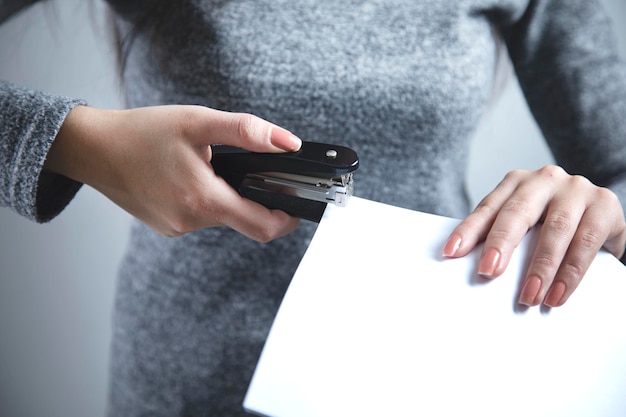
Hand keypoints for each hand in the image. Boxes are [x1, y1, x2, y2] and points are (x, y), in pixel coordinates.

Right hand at [44, 104, 301, 241]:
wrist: (93, 149)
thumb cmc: (142, 132)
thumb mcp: (198, 122)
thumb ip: (247, 132)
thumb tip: (289, 144)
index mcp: (204, 200)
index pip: (264, 227)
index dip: (288, 218)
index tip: (297, 202)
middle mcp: (191, 222)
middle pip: (245, 221)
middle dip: (257, 200)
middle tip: (255, 172)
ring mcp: (177, 228)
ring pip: (222, 217)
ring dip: (229, 196)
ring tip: (212, 166)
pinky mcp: (167, 226)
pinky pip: (201, 217)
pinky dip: (208, 199)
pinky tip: (192, 176)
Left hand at [442, 165, 625, 306]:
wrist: (603, 219)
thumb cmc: (554, 223)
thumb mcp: (527, 224)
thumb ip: (503, 236)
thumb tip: (473, 267)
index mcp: (518, 181)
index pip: (488, 207)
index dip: (468, 230)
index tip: (451, 252)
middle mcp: (545, 179)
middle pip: (518, 212)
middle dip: (501, 243)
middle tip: (488, 272)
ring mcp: (576, 189)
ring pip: (555, 229)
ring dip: (540, 268)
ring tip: (528, 296)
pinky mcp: (605, 205)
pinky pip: (586, 242)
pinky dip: (571, 273)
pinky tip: (558, 294)